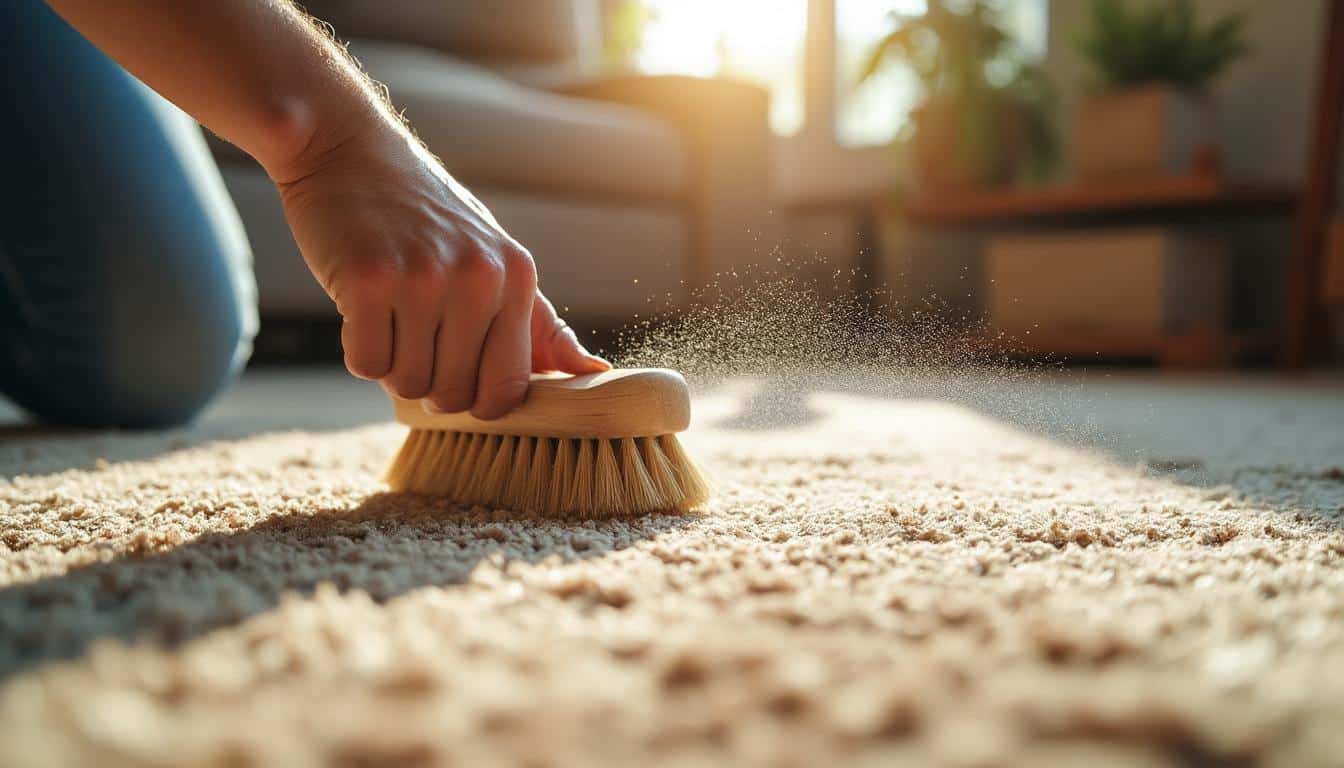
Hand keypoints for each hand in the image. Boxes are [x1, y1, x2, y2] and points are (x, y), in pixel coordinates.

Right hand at [276, 123, 608, 418]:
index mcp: (517, 276)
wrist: (350, 152)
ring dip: (392, 365)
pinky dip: (359, 350)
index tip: (457, 376)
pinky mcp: (369, 280)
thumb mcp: (496, 260)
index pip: (509, 386)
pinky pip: (368, 363)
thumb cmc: (424, 218)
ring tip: (390, 316)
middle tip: (413, 337)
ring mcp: (424, 278)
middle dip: (428, 383)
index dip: (477, 400)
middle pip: (455, 393)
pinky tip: (363, 311)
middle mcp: (479, 277)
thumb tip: (596, 371)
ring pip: (409, 382)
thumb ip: (541, 324)